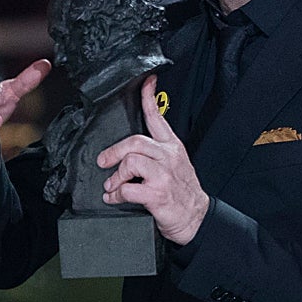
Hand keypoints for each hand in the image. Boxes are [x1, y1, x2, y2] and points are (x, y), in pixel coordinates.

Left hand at [97, 74, 209, 244]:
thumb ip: (158, 152)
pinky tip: (114, 198)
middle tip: (103, 161)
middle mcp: (168, 157)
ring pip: (130, 161)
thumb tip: (129, 151)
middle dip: (114, 151)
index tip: (146, 82)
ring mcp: (163, 175)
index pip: (159, 117)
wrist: (197, 219)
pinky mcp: (157, 193)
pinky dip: (115, 194)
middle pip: (135, 141)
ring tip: (112, 185)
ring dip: (115, 175)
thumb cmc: (183, 194)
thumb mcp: (177, 165)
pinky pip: (127, 188)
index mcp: (172, 147)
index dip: (150, 98)